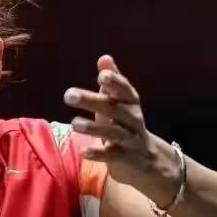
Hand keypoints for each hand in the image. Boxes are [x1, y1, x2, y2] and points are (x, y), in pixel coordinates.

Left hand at [63, 55, 179, 203]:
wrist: (147, 158)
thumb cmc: (126, 124)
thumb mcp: (120, 102)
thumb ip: (112, 81)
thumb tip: (104, 58)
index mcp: (131, 103)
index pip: (125, 90)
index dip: (115, 82)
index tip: (101, 76)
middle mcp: (133, 120)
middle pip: (114, 109)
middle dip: (92, 101)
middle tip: (68, 94)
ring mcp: (130, 140)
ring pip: (113, 133)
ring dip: (94, 128)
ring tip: (73, 123)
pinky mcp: (125, 159)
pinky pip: (112, 156)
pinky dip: (99, 154)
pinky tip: (84, 151)